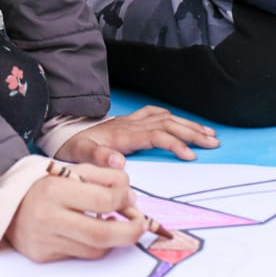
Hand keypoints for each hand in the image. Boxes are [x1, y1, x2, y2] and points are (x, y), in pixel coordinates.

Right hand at [5, 163, 147, 262]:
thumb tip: (131, 199)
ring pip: (95, 249)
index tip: (129, 198)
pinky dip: (93, 244)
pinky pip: (80, 255)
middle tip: (141, 225)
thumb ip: (104, 178)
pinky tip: (90, 230)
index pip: (103, 200)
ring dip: (113, 238)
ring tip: (113, 223)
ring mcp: (45, 241)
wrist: (6, 203)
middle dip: (130, 232)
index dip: (124, 200)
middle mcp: (48, 218)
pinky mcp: (43, 257)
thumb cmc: (44, 184)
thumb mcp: (71, 170)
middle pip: (102, 235)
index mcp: (55, 189)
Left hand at [52, 105, 219, 167]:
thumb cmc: (73, 148)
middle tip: (213, 142)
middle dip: (192, 132)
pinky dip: (171, 116)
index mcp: (123, 134)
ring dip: (188, 124)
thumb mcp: (81, 155)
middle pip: (168, 124)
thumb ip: (100, 158)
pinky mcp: (128, 120)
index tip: (191, 156)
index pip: (157, 135)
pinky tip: (180, 120)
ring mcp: (131, 120)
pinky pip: (155, 113)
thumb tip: (121, 163)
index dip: (176, 143)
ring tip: (209, 134)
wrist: (62, 133)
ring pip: (166, 118)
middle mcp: (131, 124)